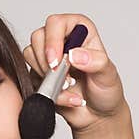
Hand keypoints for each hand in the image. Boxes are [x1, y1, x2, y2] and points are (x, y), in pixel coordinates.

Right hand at [23, 13, 126, 133]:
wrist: (98, 115)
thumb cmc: (106, 91)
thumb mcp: (108, 75)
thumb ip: (96, 62)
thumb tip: (74, 54)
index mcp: (79, 30)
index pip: (56, 23)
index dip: (53, 41)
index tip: (56, 62)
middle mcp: (62, 39)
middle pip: (38, 37)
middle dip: (48, 62)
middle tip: (66, 80)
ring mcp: (48, 56)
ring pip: (30, 55)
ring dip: (48, 76)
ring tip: (70, 87)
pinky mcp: (39, 73)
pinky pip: (31, 77)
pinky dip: (48, 91)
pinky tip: (65, 97)